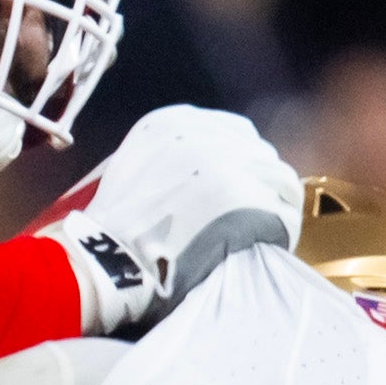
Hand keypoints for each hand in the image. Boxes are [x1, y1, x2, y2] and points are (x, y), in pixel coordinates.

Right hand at [44, 106, 300, 337]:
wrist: (100, 262)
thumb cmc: (108, 229)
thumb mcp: (130, 168)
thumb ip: (169, 155)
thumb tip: (206, 165)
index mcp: (173, 122)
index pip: (233, 132)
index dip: (237, 164)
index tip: (232, 192)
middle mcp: (203, 132)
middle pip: (257, 153)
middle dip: (255, 185)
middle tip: (243, 219)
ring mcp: (227, 162)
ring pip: (277, 178)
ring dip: (270, 206)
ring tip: (255, 235)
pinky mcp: (246, 197)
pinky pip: (285, 207)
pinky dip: (282, 227)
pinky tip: (265, 243)